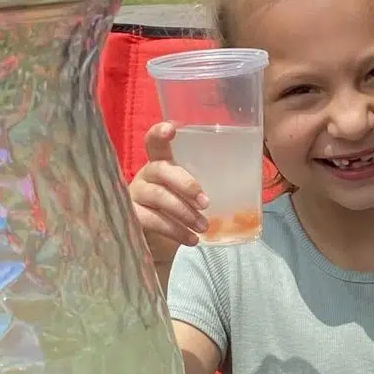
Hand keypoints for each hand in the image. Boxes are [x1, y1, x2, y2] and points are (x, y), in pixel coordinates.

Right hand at [131, 120, 206, 276]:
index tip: (171, 129)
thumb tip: (241, 189)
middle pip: (161, 170)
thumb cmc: (179, 212)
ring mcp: (135, 195)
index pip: (155, 143)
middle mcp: (145, 175)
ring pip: (158, 196)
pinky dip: (175, 231)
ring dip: (184, 212)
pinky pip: (153, 220)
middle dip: (186, 185)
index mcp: (160, 164)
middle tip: (206, 203)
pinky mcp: (132, 216)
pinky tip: (191, 239)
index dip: (159, 134)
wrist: (159, 245)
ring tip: (203, 226)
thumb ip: (203, 188)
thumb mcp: (191, 196)